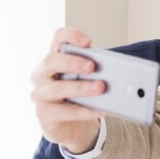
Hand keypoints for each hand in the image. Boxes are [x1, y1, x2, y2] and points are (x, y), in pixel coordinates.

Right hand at [31, 28, 104, 153]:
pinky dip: (84, 111)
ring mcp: (40, 93)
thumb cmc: (79, 93)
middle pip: (52, 61)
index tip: (88, 42)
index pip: (58, 38)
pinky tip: (100, 109)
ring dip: (81, 87)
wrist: (69, 122)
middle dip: (73, 62)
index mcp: (56, 57)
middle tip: (92, 67)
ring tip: (100, 87)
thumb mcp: (88, 77)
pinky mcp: (44, 113)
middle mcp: (43, 73)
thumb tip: (119, 71)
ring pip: (56, 88)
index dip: (71, 36)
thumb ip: (97, 70)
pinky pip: (64, 112)